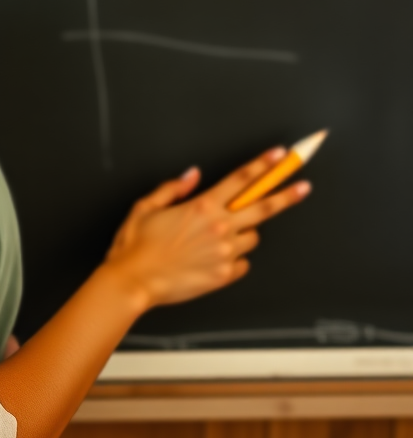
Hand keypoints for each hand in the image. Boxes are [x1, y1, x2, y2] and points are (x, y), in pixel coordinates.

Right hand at [103, 149, 310, 311]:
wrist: (134, 281)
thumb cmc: (136, 245)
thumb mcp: (146, 207)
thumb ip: (172, 188)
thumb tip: (192, 174)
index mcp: (202, 207)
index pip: (240, 180)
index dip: (262, 165)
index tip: (278, 156)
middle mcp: (219, 228)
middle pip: (263, 207)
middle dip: (286, 195)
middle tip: (303, 187)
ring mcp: (225, 253)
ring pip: (252, 237)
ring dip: (245, 232)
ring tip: (222, 236)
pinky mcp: (224, 275)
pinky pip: (243, 263)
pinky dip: (235, 258)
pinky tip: (217, 258)